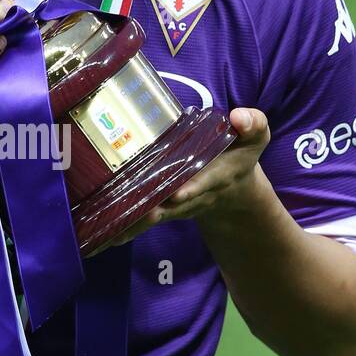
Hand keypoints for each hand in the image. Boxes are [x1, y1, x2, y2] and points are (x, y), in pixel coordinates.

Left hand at [87, 107, 270, 254]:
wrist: (232, 188)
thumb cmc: (240, 155)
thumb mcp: (255, 138)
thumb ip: (253, 125)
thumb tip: (240, 117)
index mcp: (214, 176)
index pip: (201, 183)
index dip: (191, 189)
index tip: (178, 194)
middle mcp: (191, 195)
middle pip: (170, 206)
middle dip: (154, 211)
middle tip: (137, 214)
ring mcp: (174, 205)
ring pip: (151, 217)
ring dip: (131, 225)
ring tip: (107, 234)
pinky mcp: (161, 209)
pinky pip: (141, 220)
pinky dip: (123, 229)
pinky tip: (100, 238)